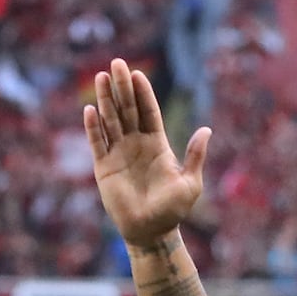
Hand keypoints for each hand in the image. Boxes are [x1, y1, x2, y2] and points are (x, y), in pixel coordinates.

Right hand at [84, 58, 211, 248]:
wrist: (152, 232)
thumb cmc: (173, 210)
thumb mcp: (190, 183)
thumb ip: (195, 156)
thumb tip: (207, 130)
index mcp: (157, 146)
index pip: (149, 113)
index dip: (143, 94)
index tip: (138, 74)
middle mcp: (136, 145)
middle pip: (127, 110)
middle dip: (122, 88)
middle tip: (117, 63)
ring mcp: (119, 153)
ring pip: (110, 120)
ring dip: (105, 99)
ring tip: (101, 77)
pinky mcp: (104, 166)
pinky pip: (97, 142)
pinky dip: (93, 127)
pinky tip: (90, 110)